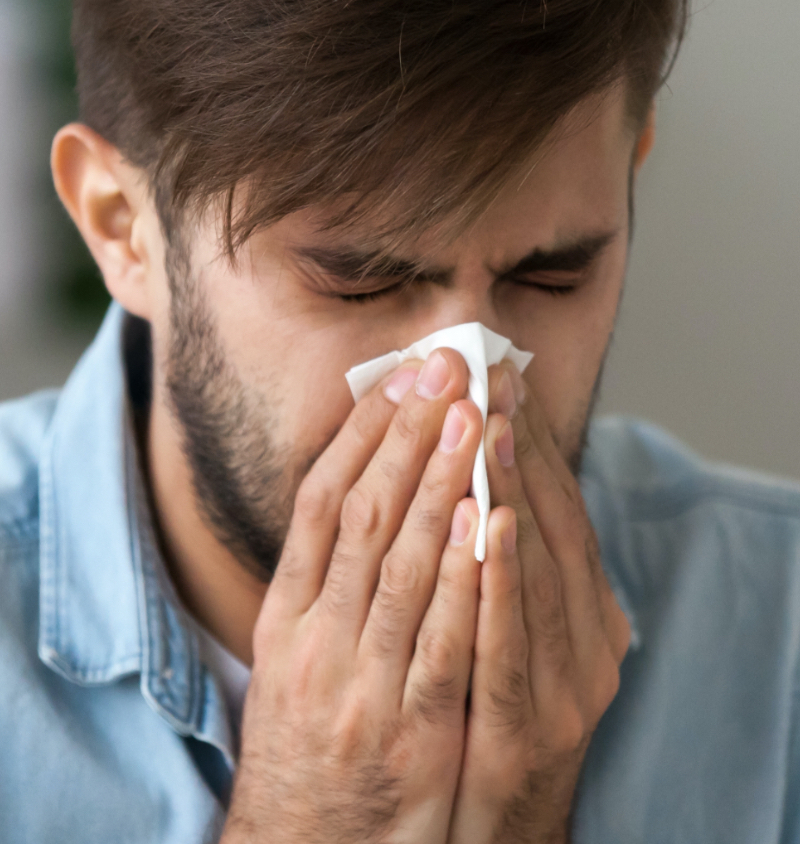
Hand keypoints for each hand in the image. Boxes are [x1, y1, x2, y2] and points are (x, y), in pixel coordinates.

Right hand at [221, 350, 485, 843]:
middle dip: (407, 435)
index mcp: (284, 619)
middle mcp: (315, 643)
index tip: (398, 377)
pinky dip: (464, 577)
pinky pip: (443, 642)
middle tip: (445, 368)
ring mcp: (361, 688)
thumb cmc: (307, 745)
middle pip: (363, 517)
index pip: (319, 504)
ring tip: (471, 415)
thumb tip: (366, 490)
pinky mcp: (412, 733)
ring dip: (440, 483)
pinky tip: (486, 519)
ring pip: (402, 565)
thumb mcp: (293, 659)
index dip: (361, 434)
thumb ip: (325, 583)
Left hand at [448, 364, 630, 843]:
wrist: (498, 834)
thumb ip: (516, 566)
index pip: (561, 509)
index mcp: (590, 614)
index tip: (501, 376)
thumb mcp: (522, 636)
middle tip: (489, 374)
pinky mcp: (526, 733)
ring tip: (488, 421)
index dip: (531, 440)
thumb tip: (489, 480)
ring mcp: (563, 689)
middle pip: (553, 527)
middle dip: (518, 445)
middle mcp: (591, 644)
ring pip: (538, 574)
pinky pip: (510, 648)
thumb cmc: (497, 716)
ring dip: (511, 492)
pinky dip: (501, 582)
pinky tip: (485, 524)